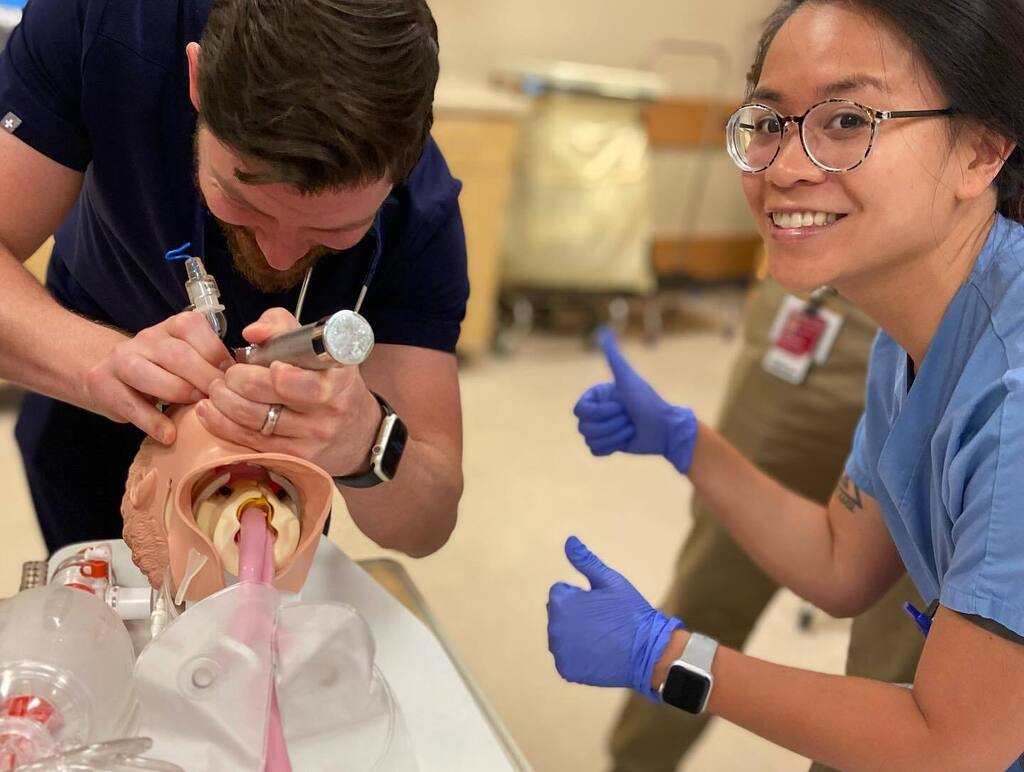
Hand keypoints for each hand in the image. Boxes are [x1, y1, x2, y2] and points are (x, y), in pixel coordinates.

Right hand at [82, 311, 233, 443]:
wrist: (105, 370)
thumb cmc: (160, 367)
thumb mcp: (185, 356)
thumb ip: (209, 361)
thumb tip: (244, 379)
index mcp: (172, 327)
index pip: (195, 329)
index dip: (217, 356)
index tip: (233, 379)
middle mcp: (146, 338)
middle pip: (177, 356)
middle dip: (204, 379)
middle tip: (222, 400)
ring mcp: (122, 360)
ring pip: (150, 374)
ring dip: (179, 394)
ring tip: (197, 410)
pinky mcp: (105, 386)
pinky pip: (132, 406)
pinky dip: (154, 423)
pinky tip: (169, 434)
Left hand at [195, 308, 380, 474]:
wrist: (358, 432)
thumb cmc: (331, 381)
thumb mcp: (320, 350)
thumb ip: (284, 329)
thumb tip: (252, 332)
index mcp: (337, 381)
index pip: (309, 384)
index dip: (282, 375)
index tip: (268, 365)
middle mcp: (327, 413)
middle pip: (269, 399)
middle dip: (238, 381)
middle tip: (229, 373)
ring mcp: (310, 440)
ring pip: (253, 420)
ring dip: (224, 401)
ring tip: (216, 388)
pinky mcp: (292, 459)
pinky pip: (248, 441)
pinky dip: (222, 424)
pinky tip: (210, 410)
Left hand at [547, 536, 683, 700]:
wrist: (649, 652)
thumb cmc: (630, 612)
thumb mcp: (610, 581)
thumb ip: (586, 561)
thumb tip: (569, 540)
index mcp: (561, 603)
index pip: (561, 593)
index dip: (582, 596)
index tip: (600, 605)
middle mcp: (554, 627)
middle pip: (559, 615)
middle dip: (576, 615)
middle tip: (603, 621)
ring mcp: (560, 651)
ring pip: (562, 637)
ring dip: (575, 635)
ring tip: (602, 637)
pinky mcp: (567, 670)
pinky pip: (567, 658)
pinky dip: (579, 656)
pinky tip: (598, 653)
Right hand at [573, 328, 697, 473]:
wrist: (665, 428)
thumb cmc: (648, 402)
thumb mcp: (628, 378)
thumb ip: (614, 357)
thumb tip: (603, 331)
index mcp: (598, 396)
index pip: (580, 410)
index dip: (600, 412)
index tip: (620, 406)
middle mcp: (597, 411)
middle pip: (584, 426)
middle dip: (611, 425)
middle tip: (629, 418)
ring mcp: (601, 428)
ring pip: (590, 439)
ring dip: (615, 436)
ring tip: (630, 428)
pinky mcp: (607, 444)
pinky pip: (595, 450)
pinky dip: (612, 447)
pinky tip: (625, 440)